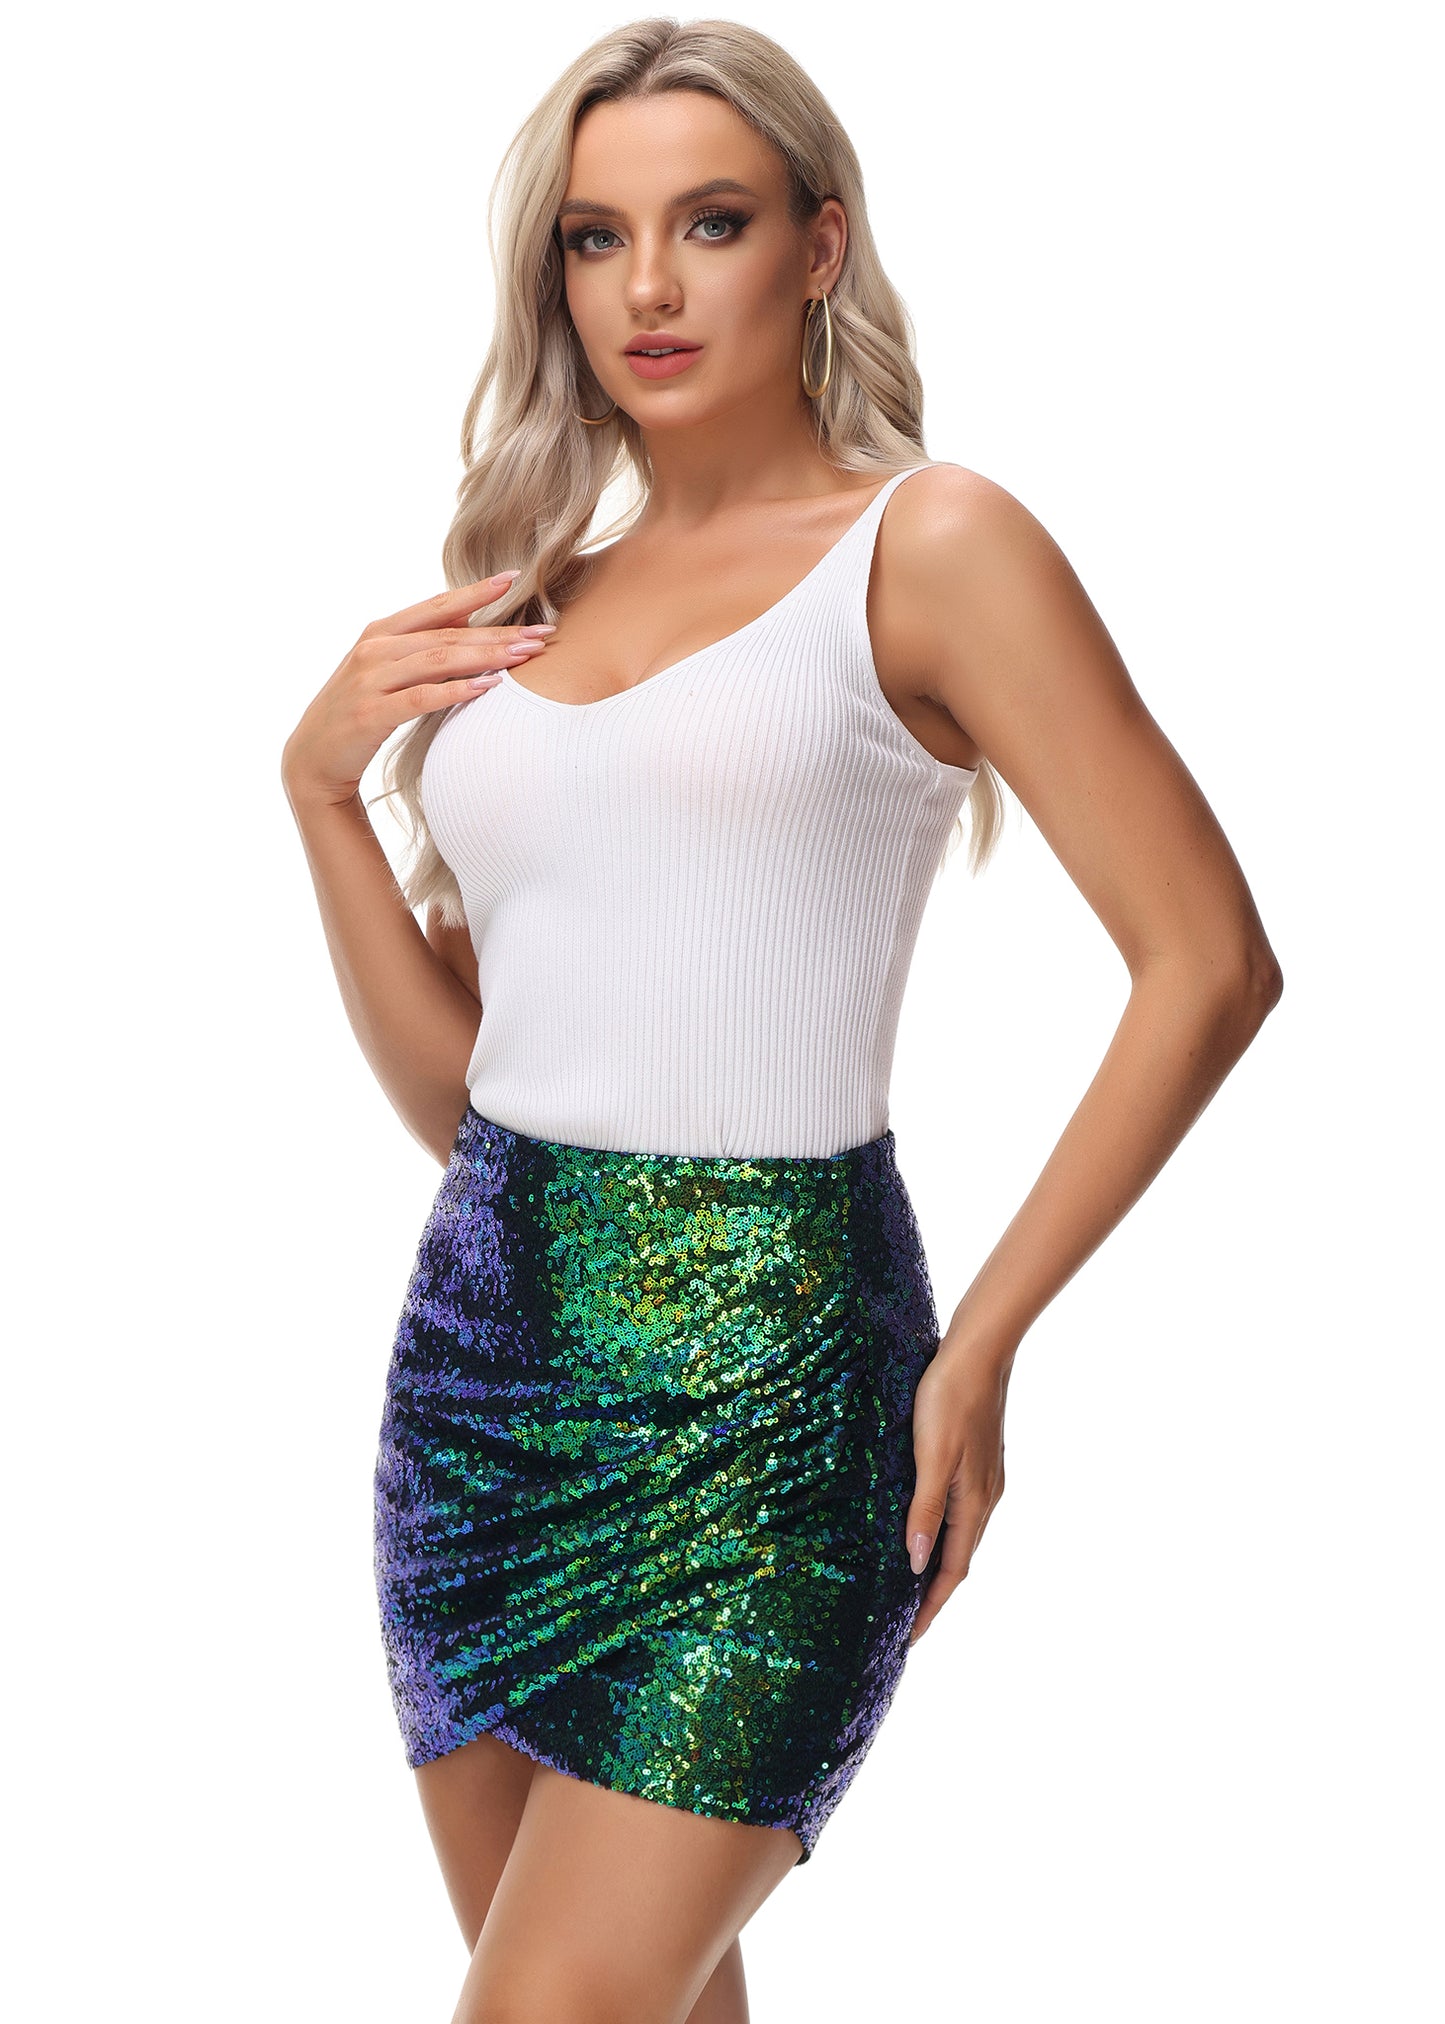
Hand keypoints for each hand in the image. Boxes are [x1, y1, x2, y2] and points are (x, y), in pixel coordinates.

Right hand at [280, 569, 556, 809]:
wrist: (314, 756)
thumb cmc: (360, 709)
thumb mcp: (386, 669)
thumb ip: (422, 644)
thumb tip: (470, 620)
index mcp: (380, 632)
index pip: (436, 606)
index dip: (475, 592)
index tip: (514, 578)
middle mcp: (374, 649)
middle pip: (447, 635)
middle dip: (497, 633)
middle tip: (541, 633)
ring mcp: (370, 680)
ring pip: (438, 661)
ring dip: (485, 657)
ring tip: (525, 656)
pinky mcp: (371, 714)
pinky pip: (421, 698)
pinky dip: (456, 691)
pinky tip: (488, 688)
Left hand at [904, 1336, 1010, 1644]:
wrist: (979, 1352)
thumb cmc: (949, 1399)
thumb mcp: (931, 1457)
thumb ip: (925, 1510)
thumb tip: (915, 1563)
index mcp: (974, 1503)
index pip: (952, 1571)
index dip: (930, 1606)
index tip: (910, 1638)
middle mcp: (985, 1498)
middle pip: (958, 1559)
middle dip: (933, 1594)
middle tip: (905, 1623)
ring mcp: (984, 1480)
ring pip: (960, 1536)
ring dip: (938, 1565)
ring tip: (911, 1586)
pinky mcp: (978, 1461)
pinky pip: (960, 1513)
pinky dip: (942, 1534)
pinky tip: (925, 1529)